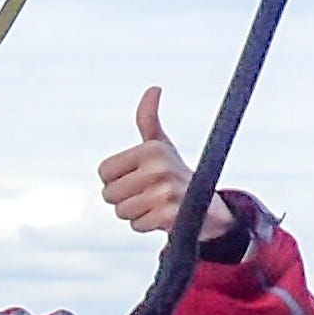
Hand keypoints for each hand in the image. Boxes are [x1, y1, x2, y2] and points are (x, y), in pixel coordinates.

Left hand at [100, 86, 235, 242]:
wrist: (209, 209)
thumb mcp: (160, 145)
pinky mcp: (169, 216)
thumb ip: (149, 119)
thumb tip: (154, 88)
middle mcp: (158, 168)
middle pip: (109, 194)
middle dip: (124, 199)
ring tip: (155, 205)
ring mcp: (165, 192)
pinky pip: (137, 225)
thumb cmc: (175, 174)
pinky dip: (147, 225)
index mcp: (151, 149)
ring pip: (121, 211)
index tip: (136, 178)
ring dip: (135, 213)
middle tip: (146, 194)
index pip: (104, 172)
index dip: (116, 180)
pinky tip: (162, 217)